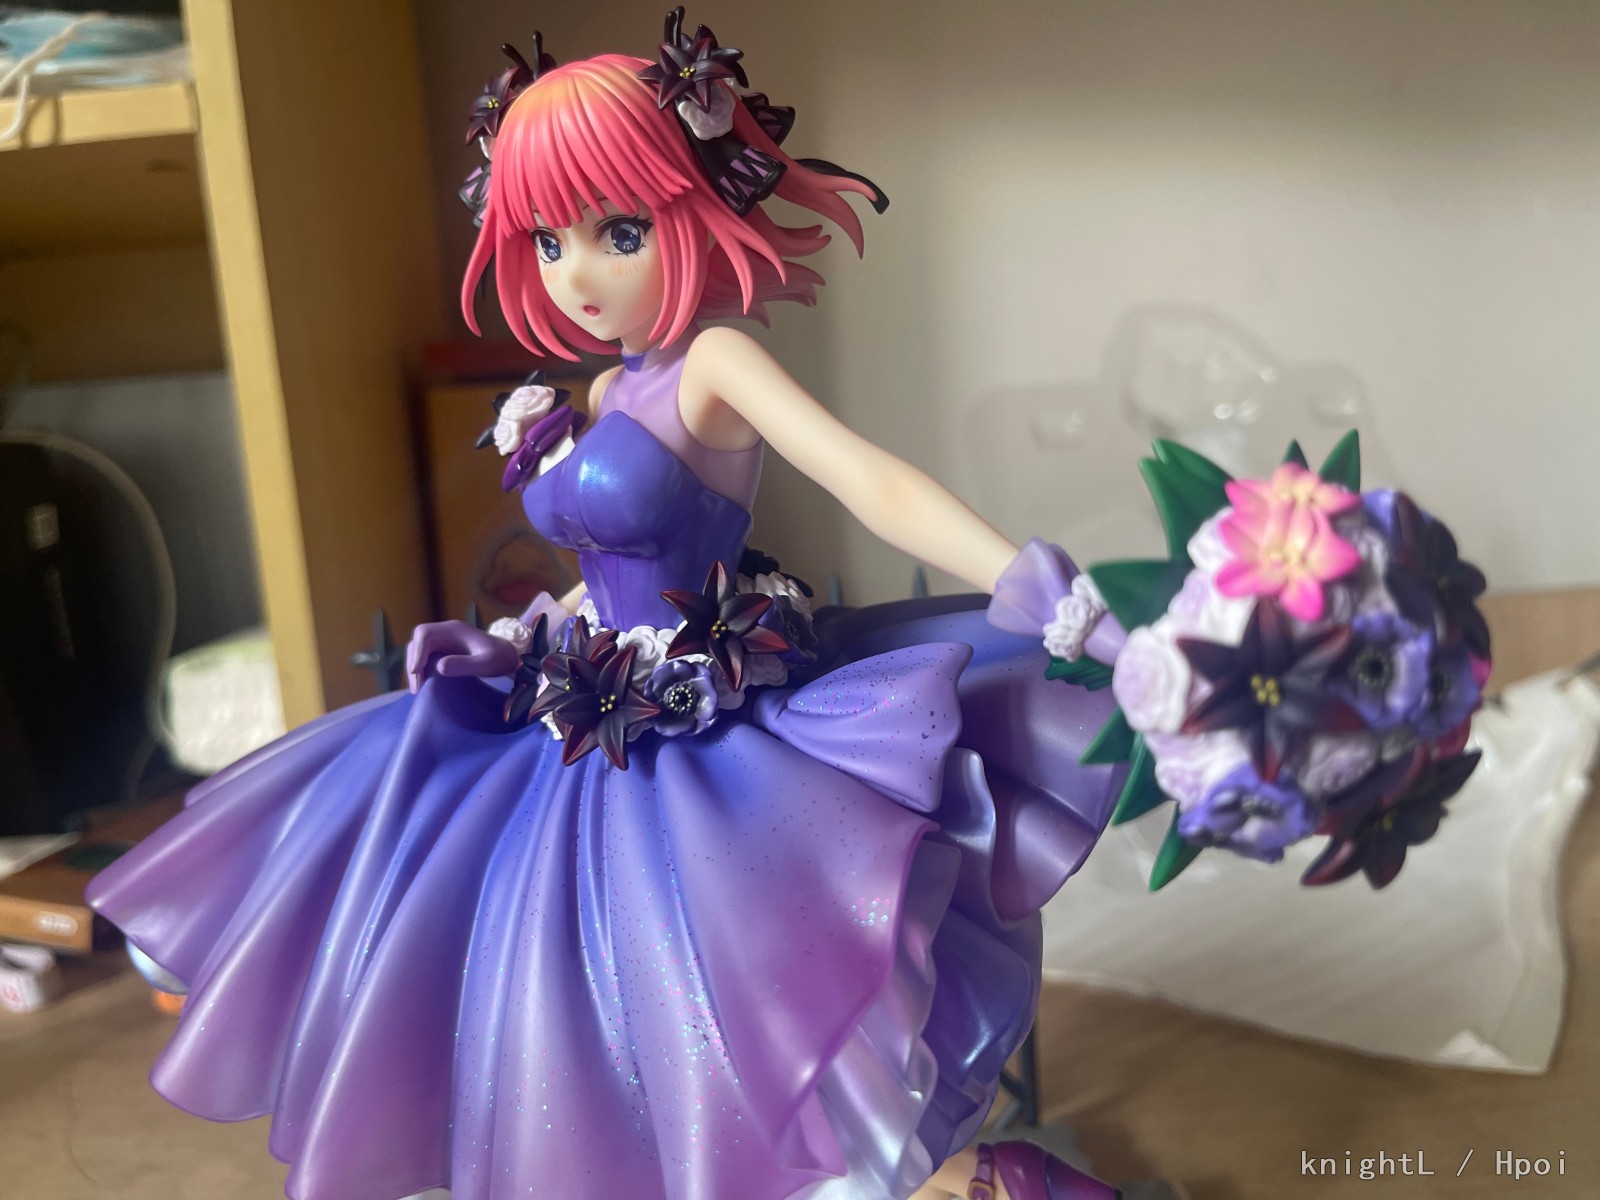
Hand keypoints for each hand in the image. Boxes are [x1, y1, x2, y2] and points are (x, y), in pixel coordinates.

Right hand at [406, 620, 520, 692]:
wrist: (510, 656)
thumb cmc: (500, 658)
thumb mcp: (486, 663)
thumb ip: (464, 664)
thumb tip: (439, 667)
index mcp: (454, 630)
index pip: (425, 634)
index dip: (417, 652)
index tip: (417, 672)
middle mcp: (446, 632)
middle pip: (418, 641)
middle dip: (413, 661)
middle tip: (417, 686)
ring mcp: (444, 640)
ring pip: (419, 648)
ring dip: (415, 666)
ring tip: (418, 688)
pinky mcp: (445, 649)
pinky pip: (426, 655)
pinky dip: (421, 668)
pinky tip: (424, 683)